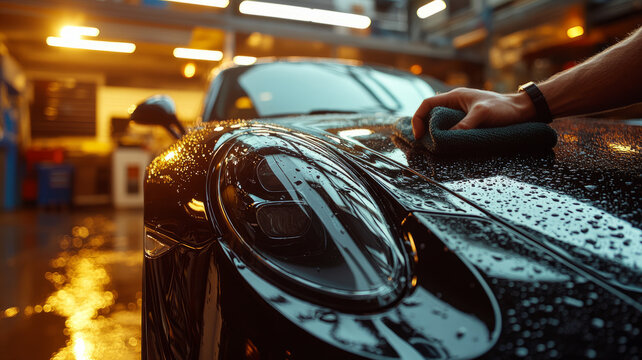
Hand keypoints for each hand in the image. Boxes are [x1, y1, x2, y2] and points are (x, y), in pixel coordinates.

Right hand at [412, 88, 536, 138]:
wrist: (523, 110)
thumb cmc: (504, 108)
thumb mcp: (483, 114)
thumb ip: (465, 124)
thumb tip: (449, 137)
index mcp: (455, 96)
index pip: (427, 104)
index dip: (418, 118)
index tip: (418, 134)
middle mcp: (455, 104)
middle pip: (431, 114)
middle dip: (424, 128)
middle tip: (424, 144)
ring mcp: (461, 113)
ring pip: (440, 123)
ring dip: (435, 134)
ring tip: (433, 147)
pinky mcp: (468, 122)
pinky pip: (451, 129)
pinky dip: (446, 137)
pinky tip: (448, 146)